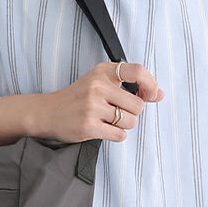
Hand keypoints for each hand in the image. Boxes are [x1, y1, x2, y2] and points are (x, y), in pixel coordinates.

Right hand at [37, 61, 164, 143]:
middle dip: (131, 113)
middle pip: (138, 105)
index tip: (150, 95)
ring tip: (106, 120)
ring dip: (123, 125)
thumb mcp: (100, 82)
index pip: (137, 71)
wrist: (47, 113)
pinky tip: (102, 129)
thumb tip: (160, 94)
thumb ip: (130, 86)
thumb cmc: (78, 98)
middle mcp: (98, 86)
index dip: (150, 85)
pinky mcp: (89, 126)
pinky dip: (116, 135)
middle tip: (116, 112)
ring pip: (130, 121)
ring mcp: (92, 106)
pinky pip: (120, 135)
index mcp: (102, 71)